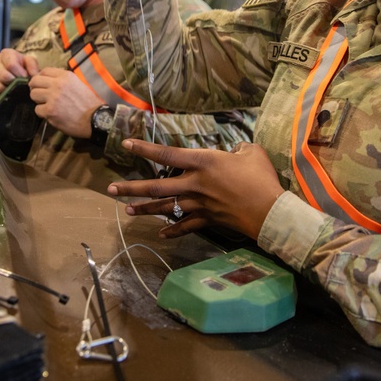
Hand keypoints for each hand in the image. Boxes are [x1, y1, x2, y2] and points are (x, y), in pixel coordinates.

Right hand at [0, 48, 39, 100]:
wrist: (9, 71)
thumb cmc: (21, 66)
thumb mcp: (29, 63)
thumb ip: (33, 66)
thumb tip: (33, 75)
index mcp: (6, 53)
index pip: (11, 65)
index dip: (19, 74)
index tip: (25, 79)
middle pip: (3, 77)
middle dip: (14, 84)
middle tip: (19, 87)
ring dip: (7, 92)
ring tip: (14, 92)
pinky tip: (5, 96)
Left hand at [29, 67, 103, 137]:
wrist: (95, 119)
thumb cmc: (88, 103)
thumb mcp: (78, 84)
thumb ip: (63, 80)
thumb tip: (48, 80)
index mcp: (66, 76)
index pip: (44, 71)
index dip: (40, 78)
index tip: (42, 84)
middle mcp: (58, 84)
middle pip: (35, 81)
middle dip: (36, 88)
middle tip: (41, 95)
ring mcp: (53, 97)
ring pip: (33, 94)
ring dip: (38, 101)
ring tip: (47, 105)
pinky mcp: (50, 111)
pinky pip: (37, 109)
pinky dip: (42, 113)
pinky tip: (51, 114)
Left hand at [107, 140, 284, 239]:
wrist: (270, 211)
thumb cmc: (261, 178)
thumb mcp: (251, 152)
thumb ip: (238, 149)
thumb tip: (235, 151)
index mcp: (203, 162)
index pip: (166, 153)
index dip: (145, 149)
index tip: (126, 145)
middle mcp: (194, 183)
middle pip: (156, 186)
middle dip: (131, 188)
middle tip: (110, 190)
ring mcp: (199, 204)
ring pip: (165, 207)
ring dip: (145, 209)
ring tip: (127, 211)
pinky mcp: (207, 220)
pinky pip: (185, 227)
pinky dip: (173, 231)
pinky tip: (162, 234)